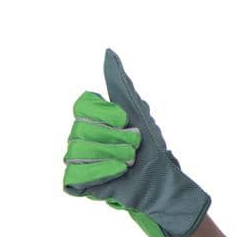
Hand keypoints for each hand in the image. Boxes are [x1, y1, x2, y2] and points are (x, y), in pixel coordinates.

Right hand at [62, 49, 211, 236]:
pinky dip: (101, 171)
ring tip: (129, 162)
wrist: (161, 184)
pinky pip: (74, 174)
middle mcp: (80, 137)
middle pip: (81, 127)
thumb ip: (121, 84)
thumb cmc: (151, 150)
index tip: (125, 120)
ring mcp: (76, 161)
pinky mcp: (76, 184)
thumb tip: (108, 52)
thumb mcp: (139, 113)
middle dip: (115, 137)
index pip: (82, 104)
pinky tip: (118, 172)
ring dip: (112, 154)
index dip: (105, 112)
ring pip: (77, 150)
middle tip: (134, 148)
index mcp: (93, 119)